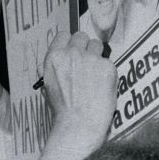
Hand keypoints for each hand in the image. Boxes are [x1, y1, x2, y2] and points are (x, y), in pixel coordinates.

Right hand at [37, 31, 116, 159]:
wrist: (79, 125)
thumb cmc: (63, 110)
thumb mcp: (49, 85)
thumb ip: (56, 67)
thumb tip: (62, 58)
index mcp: (54, 58)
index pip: (64, 35)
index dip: (70, 43)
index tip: (73, 52)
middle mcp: (71, 54)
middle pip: (82, 36)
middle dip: (85, 47)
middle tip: (87, 64)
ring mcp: (90, 59)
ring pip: (98, 45)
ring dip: (97, 56)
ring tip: (95, 76)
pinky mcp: (107, 67)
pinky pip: (109, 63)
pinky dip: (108, 73)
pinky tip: (102, 87)